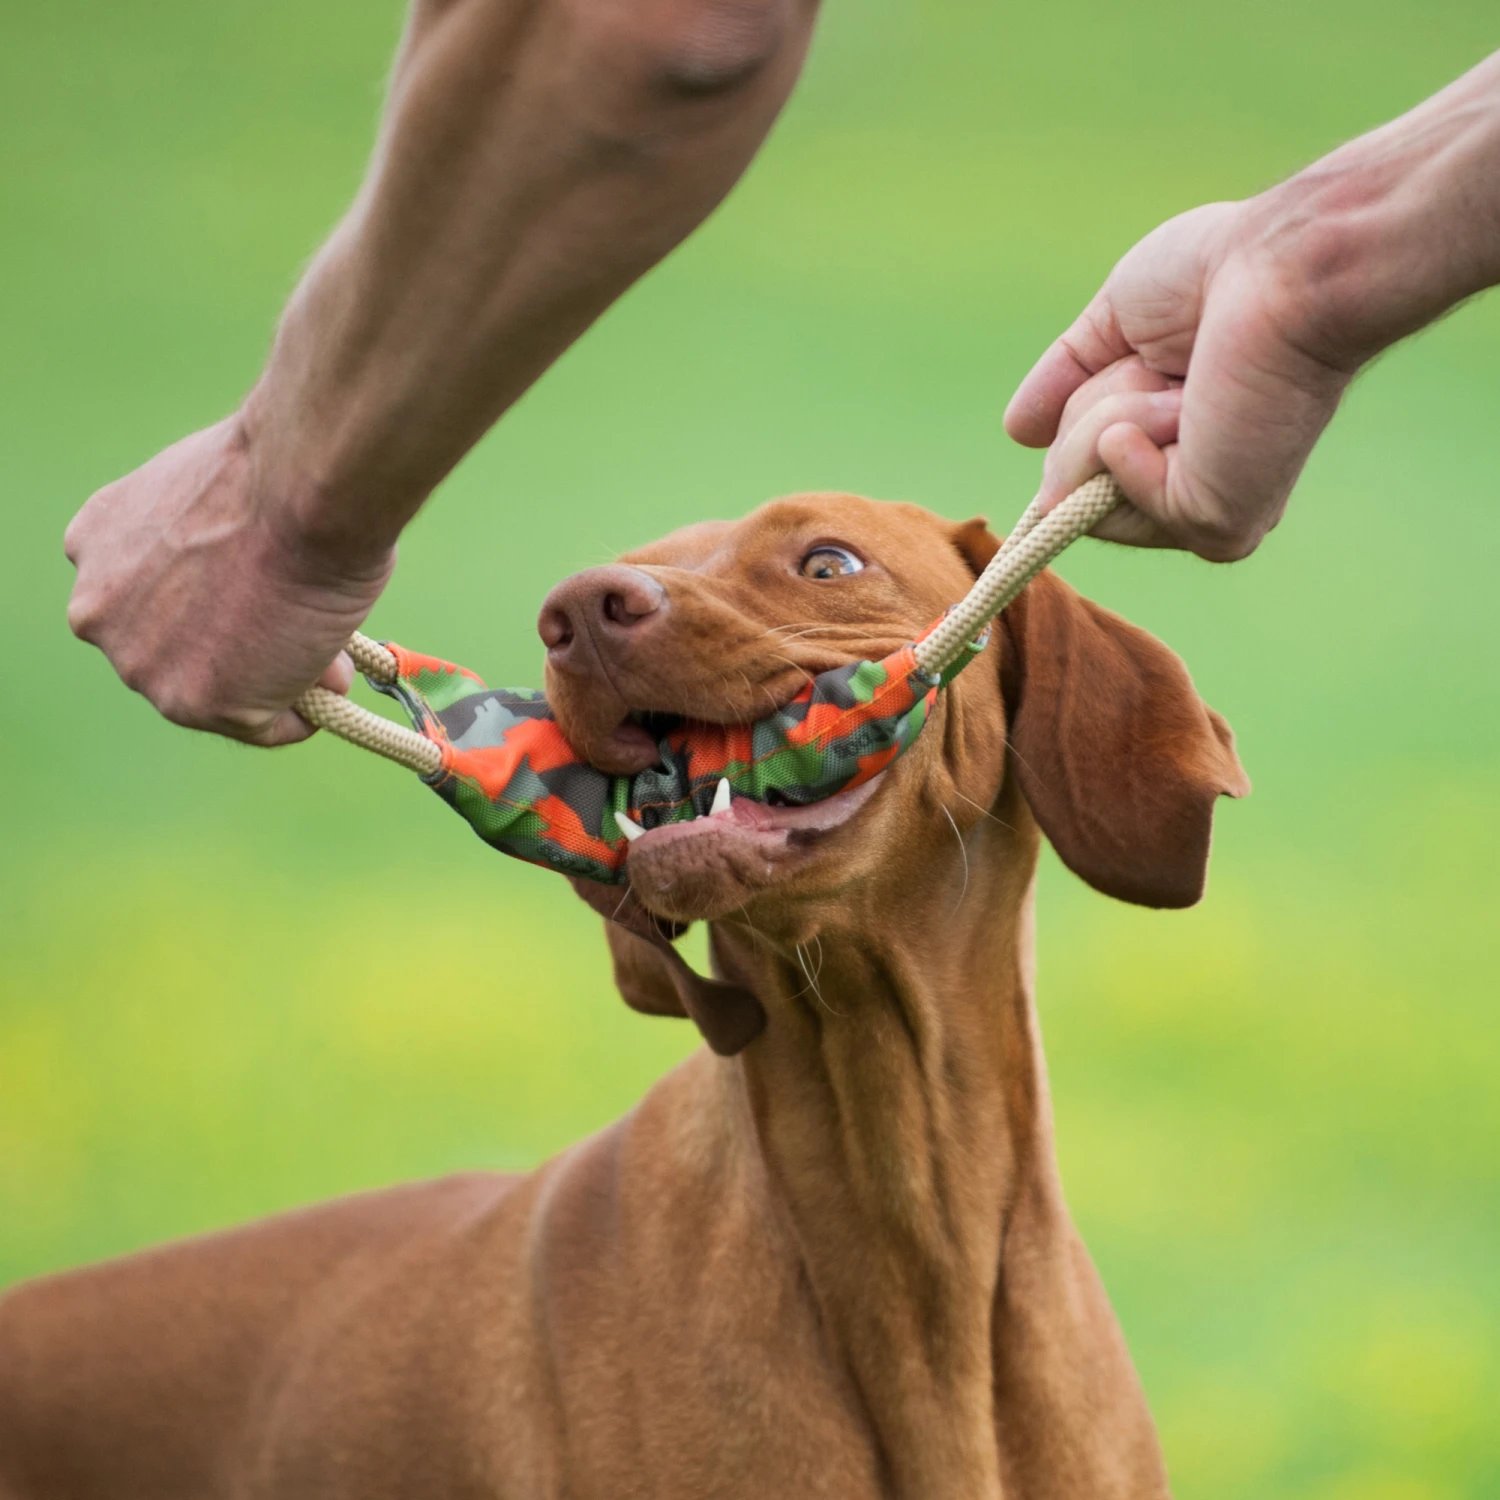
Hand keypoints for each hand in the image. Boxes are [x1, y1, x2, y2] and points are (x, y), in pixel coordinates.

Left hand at [64, 414, 391, 745]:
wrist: (299, 489)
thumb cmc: (278, 472)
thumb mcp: (214, 500)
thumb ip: (213, 554)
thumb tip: (272, 611)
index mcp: (95, 544)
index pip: (150, 599)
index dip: (216, 605)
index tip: (262, 602)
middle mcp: (98, 612)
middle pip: (177, 651)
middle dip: (242, 649)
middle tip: (304, 632)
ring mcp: (142, 665)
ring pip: (217, 692)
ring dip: (273, 680)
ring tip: (328, 651)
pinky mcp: (198, 703)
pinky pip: (263, 726)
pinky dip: (302, 712)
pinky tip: (332, 681)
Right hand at [1005, 199, 1354, 559]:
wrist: (1284, 270)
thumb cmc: (1216, 275)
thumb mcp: (1113, 322)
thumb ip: (1065, 378)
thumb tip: (1017, 430)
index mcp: (1175, 450)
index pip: (1074, 475)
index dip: (1078, 431)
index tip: (1129, 366)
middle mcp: (1192, 492)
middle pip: (1063, 488)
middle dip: (1090, 408)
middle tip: (1164, 364)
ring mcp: (1205, 516)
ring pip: (1079, 496)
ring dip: (1113, 414)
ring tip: (1187, 381)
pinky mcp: (1216, 526)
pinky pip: (1109, 498)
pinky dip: (1129, 435)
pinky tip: (1190, 403)